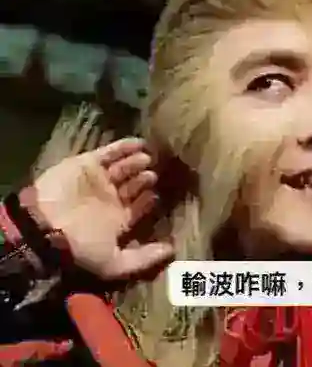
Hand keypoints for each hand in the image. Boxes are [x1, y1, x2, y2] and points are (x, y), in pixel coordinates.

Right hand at [20, 138, 173, 278]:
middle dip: (145, 179)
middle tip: (154, 174)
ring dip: (137, 162)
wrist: (45, 225)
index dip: (149, 200)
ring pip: (124, 167)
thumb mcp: (114, 263)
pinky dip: (126, 147)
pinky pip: (110, 151)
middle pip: (133, 185)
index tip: (158, 194)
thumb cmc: (80, 246)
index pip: (138, 207)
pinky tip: (141, 144)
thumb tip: (171, 252)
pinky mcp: (89, 162)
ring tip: (149, 159)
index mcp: (116, 220)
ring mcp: (99, 180)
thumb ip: (143, 258)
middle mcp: (109, 199)